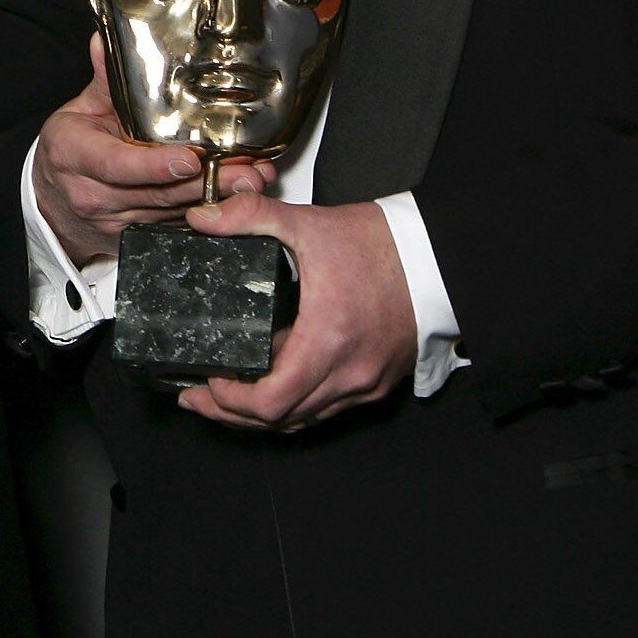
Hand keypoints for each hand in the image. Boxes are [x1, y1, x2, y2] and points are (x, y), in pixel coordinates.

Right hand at [32, 35, 270, 266]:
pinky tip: (236, 196)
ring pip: (171, 211)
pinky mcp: (135, 234)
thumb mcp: (81, 110)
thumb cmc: (71, 148)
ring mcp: (115, 220)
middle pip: (156, 192)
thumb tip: (105, 41)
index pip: (116, 165)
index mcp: (75, 156)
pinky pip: (174, 223)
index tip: (190, 158)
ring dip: (215, 196)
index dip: (154, 165)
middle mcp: (93, 194)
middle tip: (246, 169)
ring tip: (253, 178)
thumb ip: (104, 80)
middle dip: (206, 181)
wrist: (53, 199)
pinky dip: (208, 210)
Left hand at [176, 196, 414, 431]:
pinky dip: (297, 402)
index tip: (205, 384)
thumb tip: (202, 219)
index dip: (230, 402)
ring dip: (265, 414)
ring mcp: (367, 383)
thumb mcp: (309, 224)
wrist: (438, 256)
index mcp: (328, 341)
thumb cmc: (381, 246)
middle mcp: (350, 374)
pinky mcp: (378, 381)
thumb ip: (252, 216)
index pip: (271, 402)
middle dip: (234, 414)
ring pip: (306, 419)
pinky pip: (329, 407)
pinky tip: (275, 382)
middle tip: (199, 397)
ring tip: (228, 396)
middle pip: (282, 421)